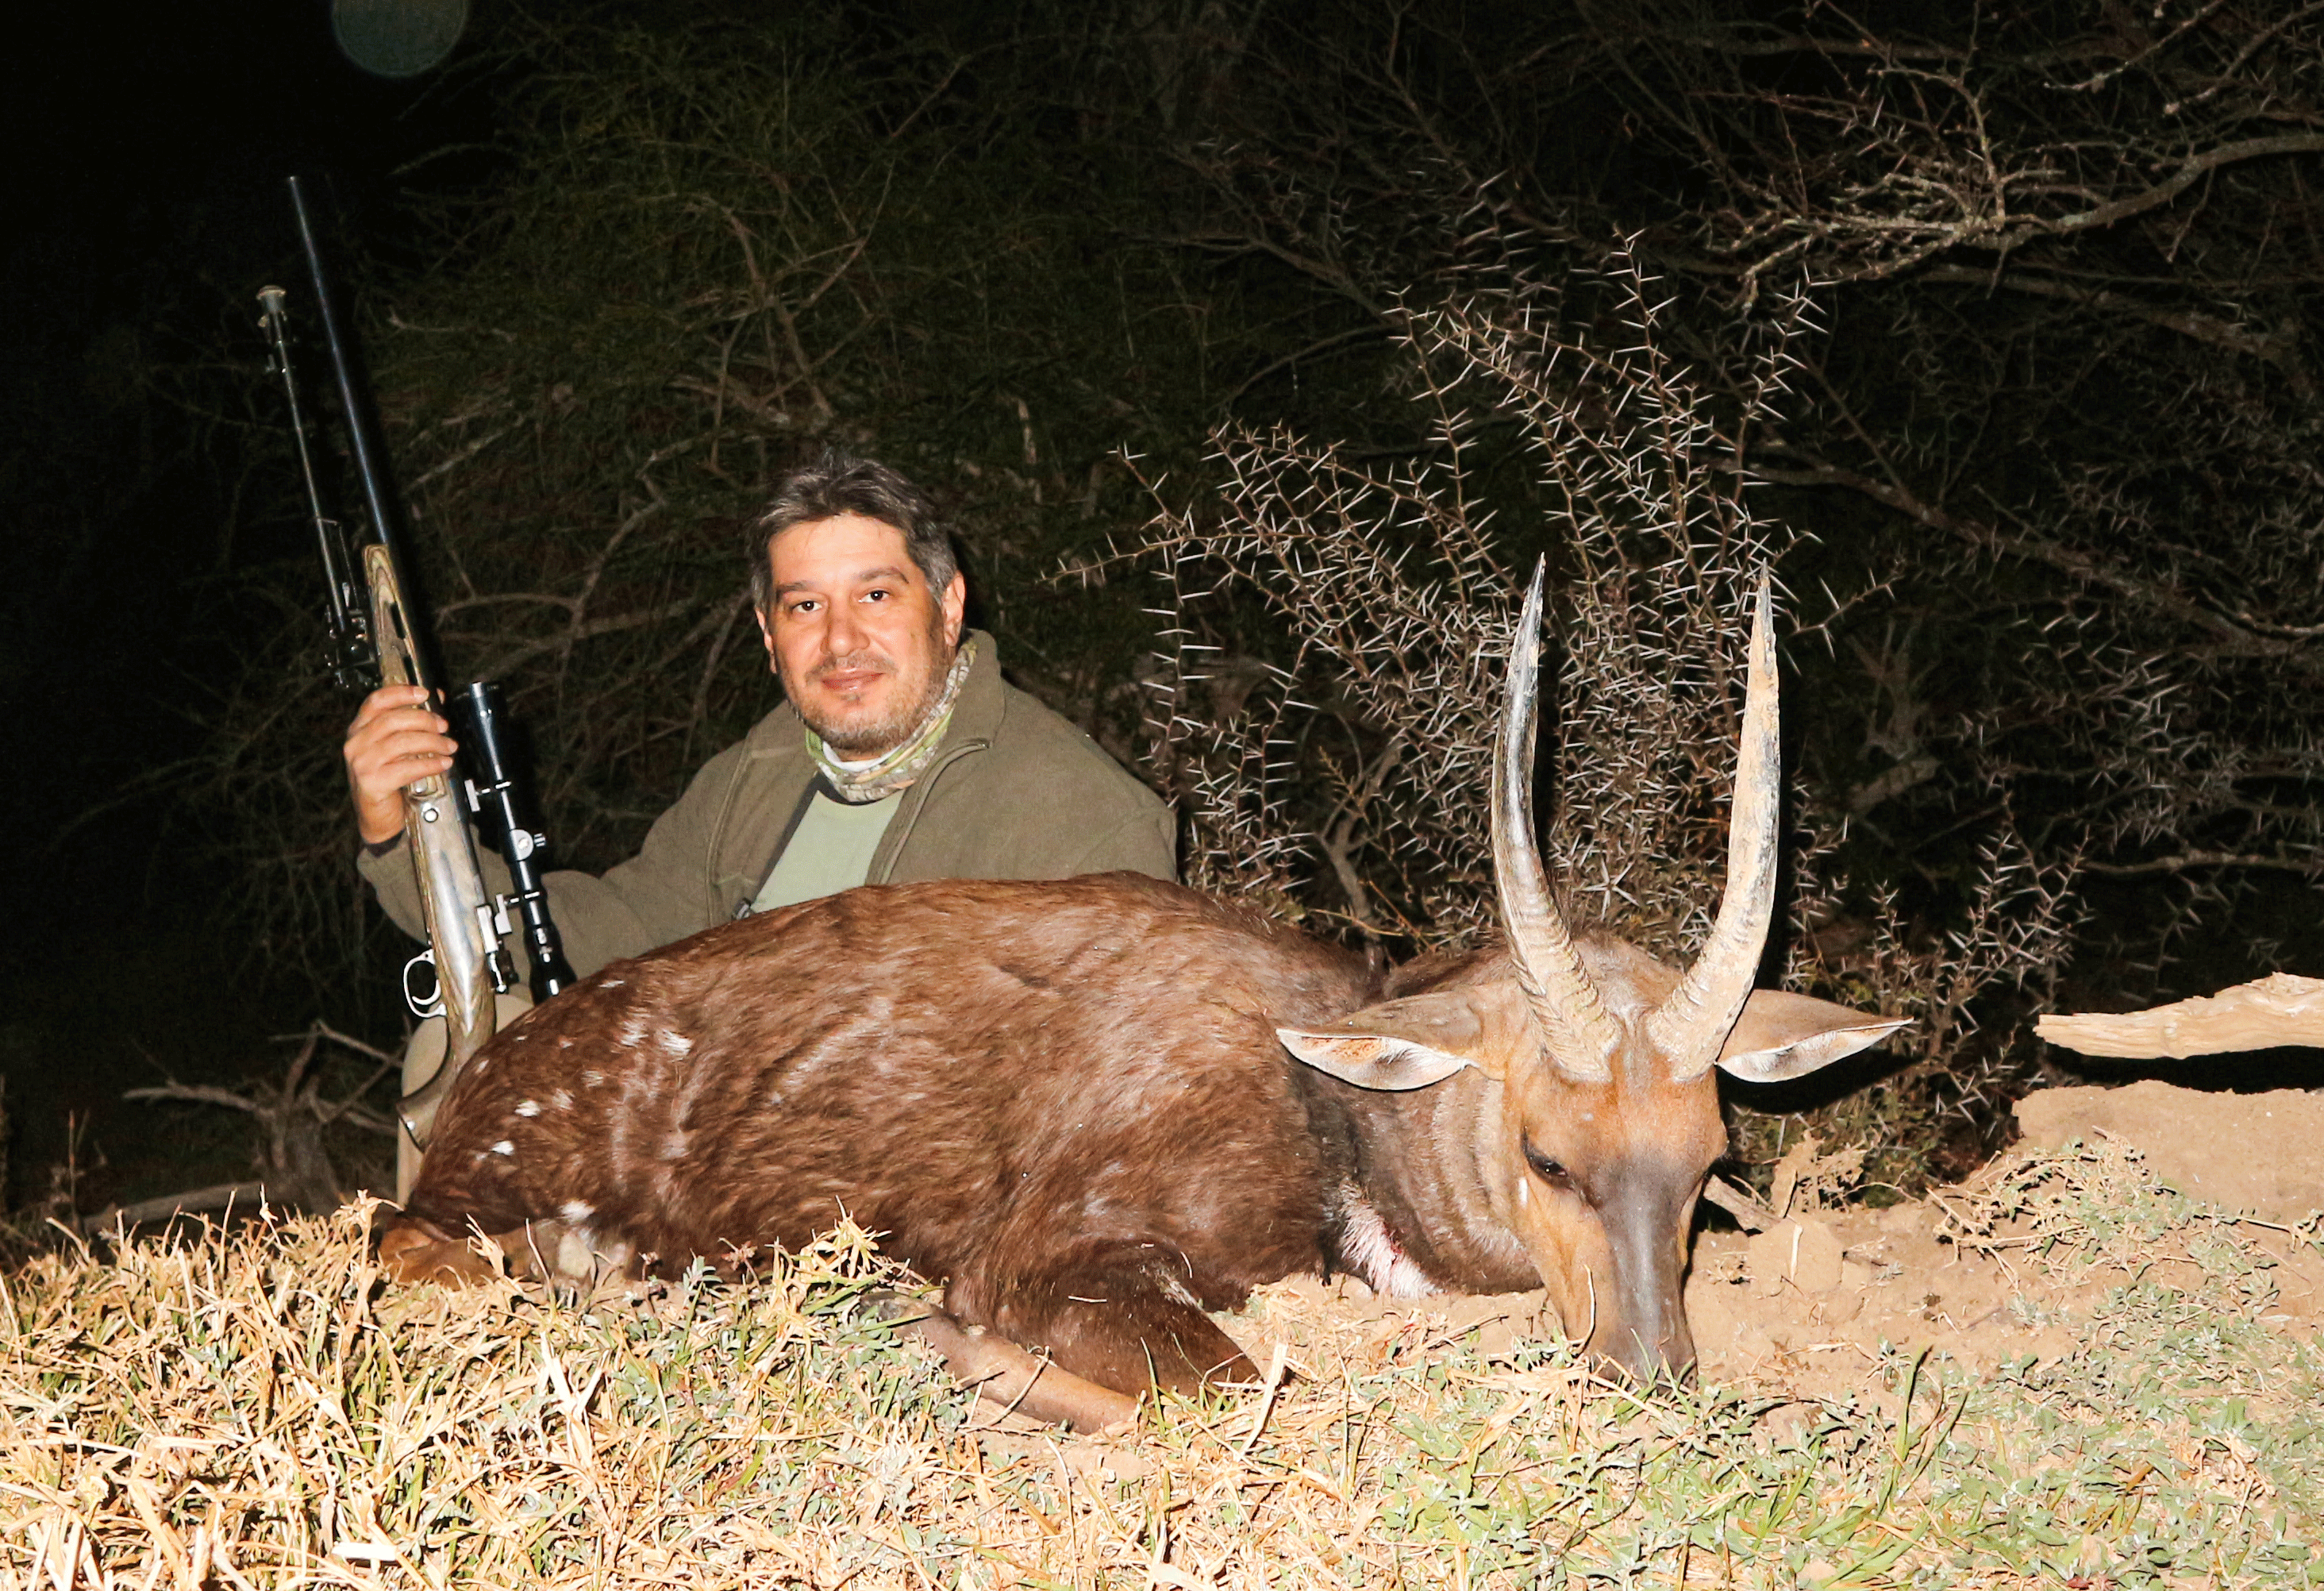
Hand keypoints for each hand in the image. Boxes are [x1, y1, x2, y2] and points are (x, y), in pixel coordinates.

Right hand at [345, 684, 457, 845]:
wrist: (377, 817)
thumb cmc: (387, 778)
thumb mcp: (396, 747)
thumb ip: (412, 724)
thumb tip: (437, 699)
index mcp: (359, 729)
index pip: (376, 701)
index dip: (401, 693)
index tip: (425, 693)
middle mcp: (356, 743)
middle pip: (392, 720)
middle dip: (424, 720)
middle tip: (444, 726)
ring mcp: (361, 764)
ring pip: (401, 743)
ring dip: (432, 742)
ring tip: (449, 746)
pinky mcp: (372, 783)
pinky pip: (406, 768)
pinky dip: (430, 764)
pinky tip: (443, 763)